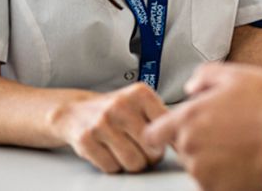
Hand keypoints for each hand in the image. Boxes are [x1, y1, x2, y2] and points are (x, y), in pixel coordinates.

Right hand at [49, 82, 167, 172]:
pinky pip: (111, 168)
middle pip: (151, 150)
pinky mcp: (86, 140)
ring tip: (128, 152)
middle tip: (144, 151)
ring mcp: (102, 123)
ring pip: (133, 163)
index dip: (168, 142)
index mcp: (140, 93)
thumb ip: (163, 118)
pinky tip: (110, 153)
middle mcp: (121, 105)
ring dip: (133, 164)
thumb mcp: (141, 103)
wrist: (76, 111)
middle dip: (151, 156)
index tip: (163, 142)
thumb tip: (186, 139)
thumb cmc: (116, 110)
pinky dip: (114, 166)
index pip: (167, 127)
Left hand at [144, 63, 261, 190]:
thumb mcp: (239, 74)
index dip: (163, 131)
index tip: (173, 130)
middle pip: (183, 148)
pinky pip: (216, 182)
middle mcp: (191, 148)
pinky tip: (246, 159)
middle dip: (200, 140)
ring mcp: (204, 173)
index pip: (155, 133)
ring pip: (200, 166)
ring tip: (242, 144)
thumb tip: (192, 87)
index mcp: (189, 118)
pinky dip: (227, 174)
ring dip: (214, 158)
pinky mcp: (220, 190)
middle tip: (228, 130)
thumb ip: (206, 75)